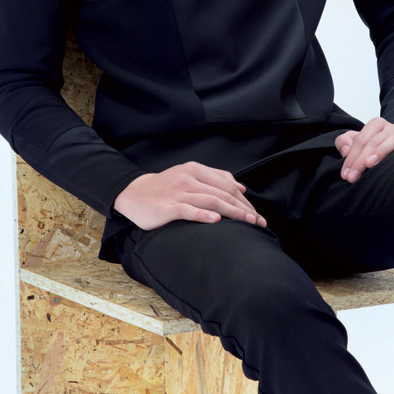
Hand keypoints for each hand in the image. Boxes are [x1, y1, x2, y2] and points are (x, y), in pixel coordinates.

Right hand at [112, 161, 267, 231]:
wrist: (134, 194)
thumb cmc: (166, 188)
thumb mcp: (189, 176)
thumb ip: (215, 179)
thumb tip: (241, 188)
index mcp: (195, 169)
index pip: (227, 185)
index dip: (245, 201)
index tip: (257, 215)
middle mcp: (188, 178)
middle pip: (223, 194)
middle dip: (244, 209)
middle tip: (259, 223)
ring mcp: (177, 192)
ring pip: (210, 201)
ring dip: (232, 213)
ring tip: (248, 223)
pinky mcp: (166, 207)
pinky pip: (188, 210)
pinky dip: (203, 214)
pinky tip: (216, 220)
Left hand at [335, 117, 393, 182]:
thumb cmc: (374, 147)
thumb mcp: (357, 142)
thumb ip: (344, 142)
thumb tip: (346, 150)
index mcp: (376, 125)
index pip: (361, 140)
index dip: (351, 157)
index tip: (345, 175)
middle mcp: (391, 127)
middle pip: (374, 141)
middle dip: (361, 161)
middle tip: (352, 177)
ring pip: (393, 139)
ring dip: (381, 151)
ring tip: (370, 164)